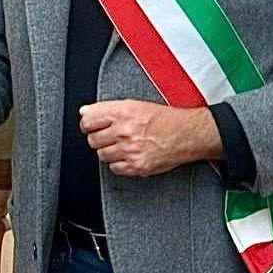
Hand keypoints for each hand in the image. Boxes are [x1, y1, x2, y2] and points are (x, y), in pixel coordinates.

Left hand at [79, 100, 221, 177]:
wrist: (187, 134)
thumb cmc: (164, 119)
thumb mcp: (135, 105)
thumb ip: (107, 109)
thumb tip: (85, 111)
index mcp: (123, 112)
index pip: (88, 120)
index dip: (87, 124)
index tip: (90, 126)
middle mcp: (125, 131)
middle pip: (93, 140)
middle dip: (98, 138)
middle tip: (109, 137)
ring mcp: (130, 150)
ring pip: (102, 155)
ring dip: (108, 151)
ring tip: (121, 146)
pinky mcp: (137, 166)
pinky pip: (114, 168)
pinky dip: (118, 164)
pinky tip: (127, 156)